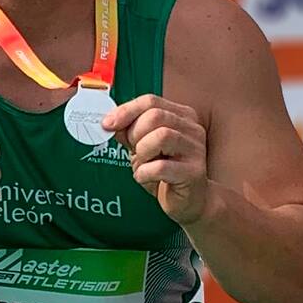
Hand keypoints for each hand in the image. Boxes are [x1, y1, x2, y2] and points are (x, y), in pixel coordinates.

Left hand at [102, 95, 208, 226]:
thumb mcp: (144, 146)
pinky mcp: (194, 172)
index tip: (107, 124)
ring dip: (142, 152)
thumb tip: (109, 122)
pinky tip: (146, 178)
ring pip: (162, 136)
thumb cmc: (166, 171)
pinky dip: (145, 173)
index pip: (150, 101)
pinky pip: (161, 166)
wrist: (190, 201)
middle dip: (135, 133)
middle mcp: (192, 129)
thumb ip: (130, 131)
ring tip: (142, 164)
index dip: (126, 111)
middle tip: (133, 149)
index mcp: (181, 116)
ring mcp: (196, 150)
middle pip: (156, 116)